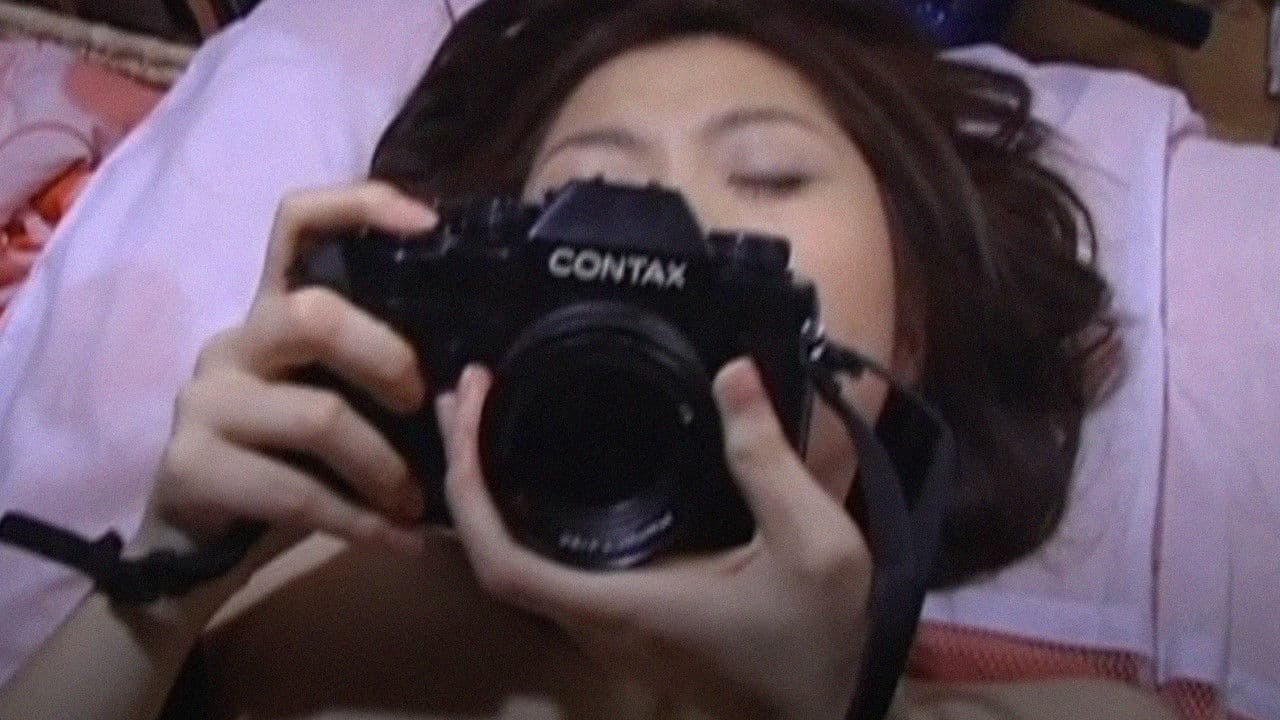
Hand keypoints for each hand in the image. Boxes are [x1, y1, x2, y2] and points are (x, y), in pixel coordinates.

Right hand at [139, 182, 436, 584]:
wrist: (195, 539)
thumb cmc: (284, 458)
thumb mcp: (331, 400)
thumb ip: (375, 372)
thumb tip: (476, 373)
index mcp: (273, 312)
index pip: (296, 222)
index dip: (359, 206)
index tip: (429, 225)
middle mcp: (233, 342)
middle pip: (313, 316)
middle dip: (386, 358)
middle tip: (423, 404)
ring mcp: (205, 402)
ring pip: (318, 416)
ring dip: (385, 467)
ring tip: (416, 504)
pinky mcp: (191, 466)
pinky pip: (295, 493)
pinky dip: (360, 523)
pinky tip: (398, 541)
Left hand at [439, 360, 872, 719]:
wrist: (835, 713)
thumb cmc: (824, 643)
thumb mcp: (814, 545)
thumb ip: (768, 460)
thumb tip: (732, 375)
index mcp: (624, 605)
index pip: (502, 561)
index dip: (468, 487)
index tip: (472, 411)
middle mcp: (602, 625)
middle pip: (495, 555)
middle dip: (468, 472)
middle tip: (472, 394)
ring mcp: (613, 630)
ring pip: (521, 565)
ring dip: (495, 492)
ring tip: (491, 418)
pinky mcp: (632, 624)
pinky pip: (555, 568)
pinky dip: (531, 514)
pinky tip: (549, 469)